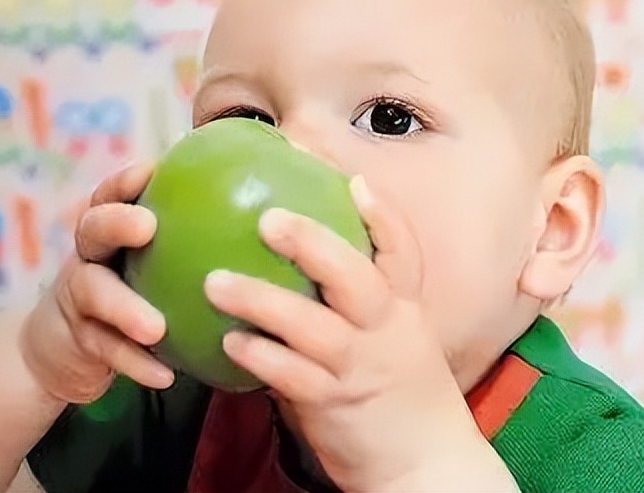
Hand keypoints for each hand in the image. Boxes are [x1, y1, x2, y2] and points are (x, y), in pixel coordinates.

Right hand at [20, 162, 173, 403]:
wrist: (62, 354)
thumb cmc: (129, 295)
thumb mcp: (151, 265)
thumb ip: (189, 242)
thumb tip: (261, 218)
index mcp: (111, 233)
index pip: (112, 195)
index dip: (126, 180)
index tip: (152, 169)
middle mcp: (90, 257)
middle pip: (92, 228)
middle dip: (117, 222)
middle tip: (148, 226)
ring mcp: (77, 299)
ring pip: (93, 293)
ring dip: (125, 308)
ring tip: (156, 327)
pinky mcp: (76, 341)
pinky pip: (104, 351)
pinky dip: (135, 362)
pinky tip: (166, 376)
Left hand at [204, 176, 514, 491]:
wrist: (428, 467)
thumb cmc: (401, 401)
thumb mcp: (395, 345)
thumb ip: (356, 313)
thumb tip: (297, 280)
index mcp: (402, 311)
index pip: (402, 252)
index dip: (381, 213)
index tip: (353, 180)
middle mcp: (387, 330)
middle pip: (354, 274)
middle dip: (311, 242)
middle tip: (267, 217)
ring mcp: (362, 365)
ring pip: (312, 324)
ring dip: (261, 299)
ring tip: (215, 282)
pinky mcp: (337, 403)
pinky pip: (294, 376)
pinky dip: (262, 357)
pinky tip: (229, 342)